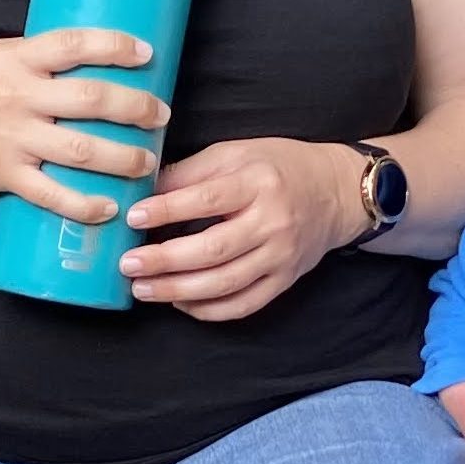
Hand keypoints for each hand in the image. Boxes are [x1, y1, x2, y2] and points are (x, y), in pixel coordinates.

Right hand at [0, 27, 168, 223]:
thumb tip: (94, 57)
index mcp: (14, 58)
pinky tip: (110, 208)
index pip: (73, 44)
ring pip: (82, 150)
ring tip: (149, 161)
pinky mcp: (3, 175)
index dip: (115, 46)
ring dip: (125, 158)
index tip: (148, 52)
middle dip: (135, 107)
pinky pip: (52, 194)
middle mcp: (15, 96)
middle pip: (90, 99)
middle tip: (161, 114)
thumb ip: (37, 59)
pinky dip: (85, 205)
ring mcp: (10, 138)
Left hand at [117, 138, 356, 321]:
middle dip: (165, 260)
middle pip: (213, 249)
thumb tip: (145, 192)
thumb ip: (192, 172)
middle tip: (128, 264)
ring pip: (225, 283)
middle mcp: (273, 222)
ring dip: (178, 290)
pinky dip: (208, 310)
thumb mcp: (237, 153)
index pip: (207, 199)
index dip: (167, 210)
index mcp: (259, 182)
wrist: (336, 192)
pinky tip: (180, 303)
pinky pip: (243, 305)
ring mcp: (281, 256)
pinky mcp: (285, 280)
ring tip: (143, 289)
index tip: (133, 217)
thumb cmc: (279, 167)